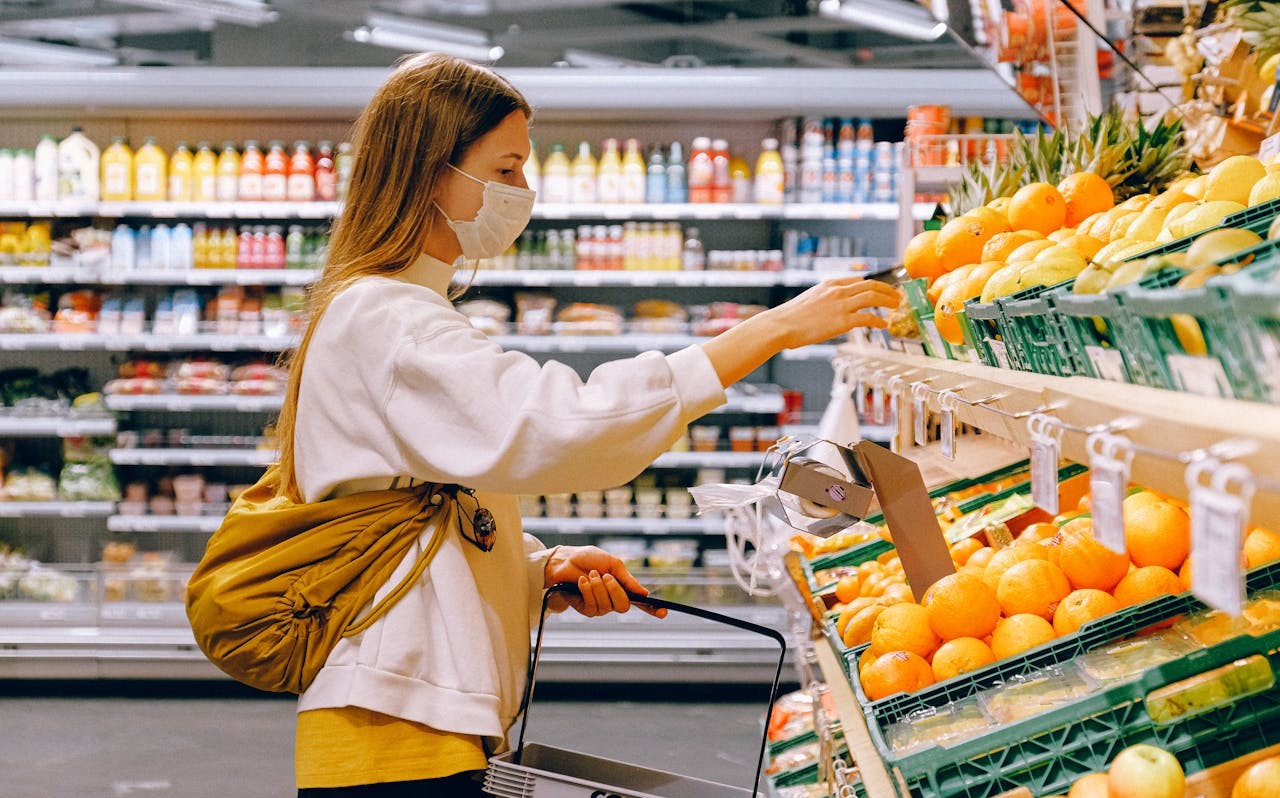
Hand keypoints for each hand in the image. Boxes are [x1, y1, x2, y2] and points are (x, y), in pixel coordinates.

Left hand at [543, 545, 667, 618]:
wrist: (565, 560)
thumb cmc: (588, 559)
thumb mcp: (612, 564)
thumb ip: (627, 579)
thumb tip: (644, 593)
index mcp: (622, 587)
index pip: (640, 602)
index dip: (653, 609)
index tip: (664, 612)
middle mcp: (613, 599)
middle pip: (624, 606)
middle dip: (615, 590)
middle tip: (605, 576)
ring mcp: (600, 606)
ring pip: (607, 605)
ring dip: (598, 587)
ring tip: (590, 575)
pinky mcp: (586, 609)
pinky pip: (593, 605)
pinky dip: (588, 590)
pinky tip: (581, 582)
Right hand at [762, 276, 901, 349]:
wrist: (781, 325)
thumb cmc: (790, 317)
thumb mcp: (809, 300)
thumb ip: (824, 300)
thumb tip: (830, 308)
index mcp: (830, 284)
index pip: (857, 280)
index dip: (873, 284)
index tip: (881, 289)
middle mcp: (838, 291)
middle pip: (870, 285)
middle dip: (887, 289)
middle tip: (896, 295)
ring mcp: (841, 305)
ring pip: (873, 297)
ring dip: (888, 301)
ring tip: (896, 306)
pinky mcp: (842, 321)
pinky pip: (868, 318)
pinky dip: (879, 321)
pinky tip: (884, 325)